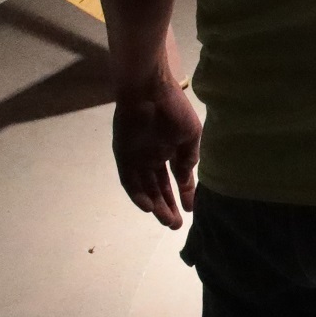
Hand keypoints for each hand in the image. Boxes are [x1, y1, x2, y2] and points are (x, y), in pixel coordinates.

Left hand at [113, 66, 201, 229]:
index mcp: (169, 150)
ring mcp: (137, 157)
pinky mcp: (124, 156)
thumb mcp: (190, 135)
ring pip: (145, 188)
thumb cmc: (173, 108)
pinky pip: (129, 180)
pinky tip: (148, 207)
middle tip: (176, 225)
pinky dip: (138, 194)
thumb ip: (188, 157)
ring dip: (155, 205)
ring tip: (166, 220)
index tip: (191, 209)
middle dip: (168, 206)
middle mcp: (152, 157)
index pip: (176, 178)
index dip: (184, 193)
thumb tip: (187, 177)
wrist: (150, 90)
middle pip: (159, 187)